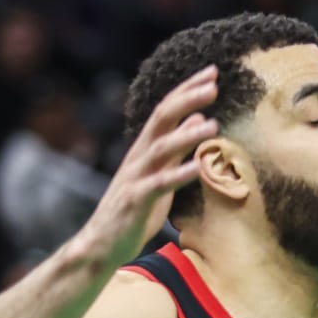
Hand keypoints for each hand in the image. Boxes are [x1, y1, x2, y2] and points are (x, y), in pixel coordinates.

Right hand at [80, 66, 218, 266]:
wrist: (102, 244)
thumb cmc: (135, 210)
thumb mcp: (162, 173)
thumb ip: (179, 147)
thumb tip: (199, 117)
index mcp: (145, 148)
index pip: (167, 109)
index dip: (188, 89)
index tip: (212, 72)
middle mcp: (138, 156)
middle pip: (162, 118)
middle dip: (187, 99)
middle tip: (214, 84)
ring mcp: (135, 177)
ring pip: (161, 148)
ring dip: (187, 135)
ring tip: (213, 126)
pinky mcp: (136, 200)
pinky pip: (158, 184)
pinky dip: (179, 174)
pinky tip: (199, 166)